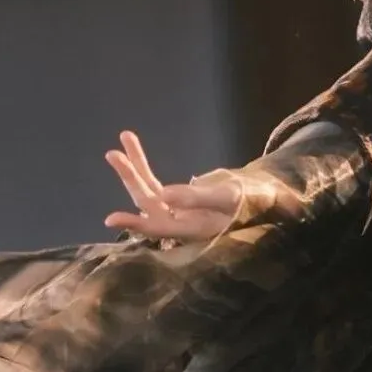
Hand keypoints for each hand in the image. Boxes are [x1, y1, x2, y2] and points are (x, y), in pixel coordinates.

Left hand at [104, 130, 242, 242]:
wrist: (260, 197)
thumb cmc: (249, 201)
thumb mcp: (227, 197)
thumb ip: (196, 198)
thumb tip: (163, 194)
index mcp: (192, 229)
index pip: (158, 227)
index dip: (135, 224)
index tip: (110, 218)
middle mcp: (178, 222)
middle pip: (147, 202)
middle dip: (130, 178)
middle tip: (113, 154)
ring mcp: (174, 211)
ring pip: (147, 190)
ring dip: (133, 168)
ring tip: (121, 142)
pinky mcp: (174, 199)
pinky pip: (153, 182)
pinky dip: (143, 166)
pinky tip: (131, 149)